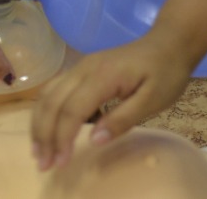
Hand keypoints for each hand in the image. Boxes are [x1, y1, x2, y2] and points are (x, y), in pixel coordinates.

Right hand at [29, 28, 197, 171]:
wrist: (167, 44)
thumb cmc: (164, 73)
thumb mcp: (152, 100)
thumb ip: (123, 119)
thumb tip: (94, 140)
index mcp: (102, 76)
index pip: (72, 109)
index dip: (63, 137)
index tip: (60, 163)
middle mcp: (83, 69)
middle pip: (52, 102)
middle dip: (44, 134)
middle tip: (44, 164)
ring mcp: (80, 67)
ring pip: (48, 94)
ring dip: (40, 123)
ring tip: (39, 151)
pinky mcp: (81, 70)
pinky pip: (55, 90)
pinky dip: (46, 112)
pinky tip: (49, 130)